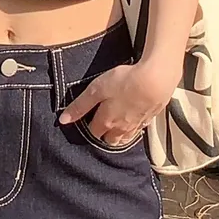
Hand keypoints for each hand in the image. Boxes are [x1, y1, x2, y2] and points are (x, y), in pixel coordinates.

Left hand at [58, 59, 179, 147]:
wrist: (156, 79)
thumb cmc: (123, 82)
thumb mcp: (96, 90)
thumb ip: (80, 106)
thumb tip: (63, 121)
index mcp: (106, 122)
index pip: (93, 133)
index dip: (88, 128)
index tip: (86, 122)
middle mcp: (121, 128)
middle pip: (110, 140)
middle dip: (104, 135)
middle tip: (100, 126)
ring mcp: (137, 124)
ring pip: (125, 137)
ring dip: (119, 135)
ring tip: (115, 127)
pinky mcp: (150, 118)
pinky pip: (139, 129)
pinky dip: (134, 128)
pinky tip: (133, 120)